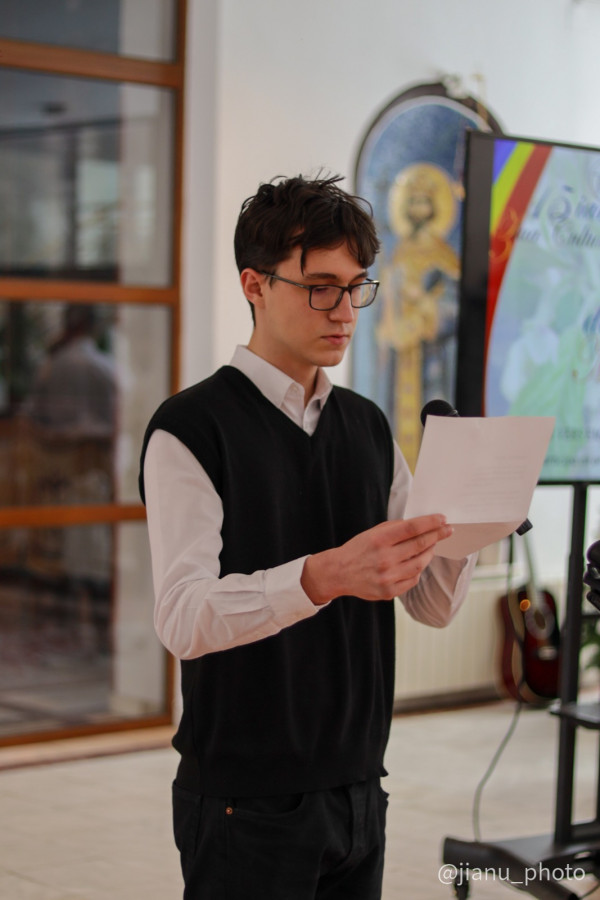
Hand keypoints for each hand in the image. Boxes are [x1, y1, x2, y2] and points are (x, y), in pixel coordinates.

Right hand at [301, 515, 452, 605]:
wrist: (339, 573)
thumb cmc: (359, 549)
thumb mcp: (373, 533)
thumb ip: (396, 529)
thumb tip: (422, 525)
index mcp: (379, 540)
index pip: (412, 528)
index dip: (430, 523)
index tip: (443, 519)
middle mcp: (384, 559)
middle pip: (420, 545)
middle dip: (437, 536)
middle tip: (447, 530)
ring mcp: (387, 577)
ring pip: (420, 564)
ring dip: (430, 553)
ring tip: (432, 546)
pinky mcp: (388, 592)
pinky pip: (413, 580)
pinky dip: (418, 570)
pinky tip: (418, 562)